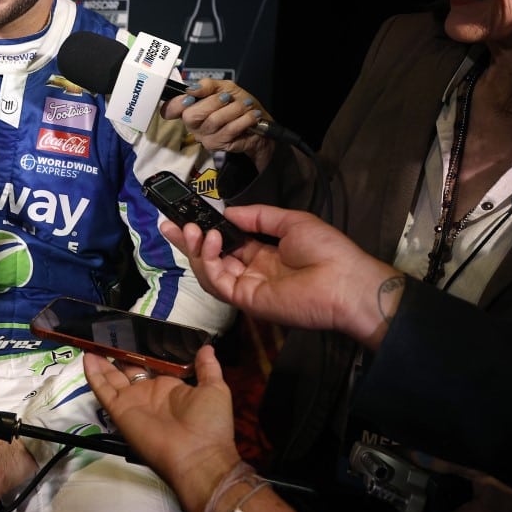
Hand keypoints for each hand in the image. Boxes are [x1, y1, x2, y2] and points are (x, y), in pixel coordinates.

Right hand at [81, 346, 241, 508]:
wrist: (198, 455)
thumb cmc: (209, 423)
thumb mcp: (215, 389)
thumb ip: (207, 367)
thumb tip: (207, 346)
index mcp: (169, 388)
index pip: (151, 366)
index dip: (142, 352)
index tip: (134, 332)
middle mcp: (148, 394)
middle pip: (127, 370)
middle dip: (118, 353)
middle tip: (108, 333)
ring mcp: (132, 402)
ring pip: (111, 378)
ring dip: (102, 361)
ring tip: (92, 341)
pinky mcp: (120, 411)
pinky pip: (103, 390)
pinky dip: (93, 375)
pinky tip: (87, 357)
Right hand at [159, 78, 274, 167]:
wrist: (258, 122)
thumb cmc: (238, 103)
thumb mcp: (225, 87)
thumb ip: (208, 85)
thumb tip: (191, 89)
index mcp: (190, 108)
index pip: (170, 110)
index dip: (174, 105)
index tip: (188, 99)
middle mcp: (193, 125)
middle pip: (191, 115)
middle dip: (212, 102)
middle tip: (228, 98)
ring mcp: (204, 137)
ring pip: (213, 121)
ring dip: (234, 110)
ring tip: (246, 105)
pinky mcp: (217, 146)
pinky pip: (228, 130)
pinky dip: (243, 119)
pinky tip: (251, 115)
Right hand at [161, 204, 398, 347]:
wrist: (344, 282)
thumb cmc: (326, 250)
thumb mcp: (290, 221)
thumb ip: (256, 216)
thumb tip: (226, 212)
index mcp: (263, 252)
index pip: (226, 241)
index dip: (206, 229)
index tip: (187, 214)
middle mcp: (251, 270)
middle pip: (211, 256)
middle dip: (188, 240)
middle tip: (167, 223)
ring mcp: (246, 287)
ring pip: (208, 269)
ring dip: (196, 248)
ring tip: (191, 229)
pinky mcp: (244, 300)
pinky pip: (217, 281)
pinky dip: (208, 260)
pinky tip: (211, 240)